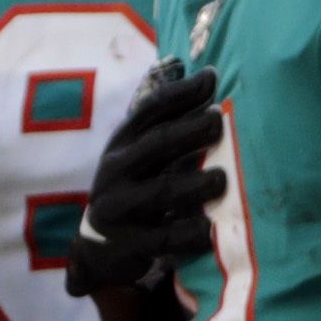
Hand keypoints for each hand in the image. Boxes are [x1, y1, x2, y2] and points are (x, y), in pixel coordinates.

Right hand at [64, 61, 222, 298]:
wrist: (99, 249)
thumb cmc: (134, 189)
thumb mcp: (140, 153)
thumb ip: (167, 121)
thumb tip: (200, 71)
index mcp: (122, 144)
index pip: (150, 111)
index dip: (180, 93)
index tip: (211, 77)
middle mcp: (116, 171)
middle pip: (156, 145)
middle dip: (190, 130)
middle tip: (219, 120)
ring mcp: (120, 208)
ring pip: (161, 193)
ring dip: (195, 183)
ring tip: (222, 179)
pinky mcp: (130, 244)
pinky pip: (165, 238)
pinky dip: (190, 233)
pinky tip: (212, 230)